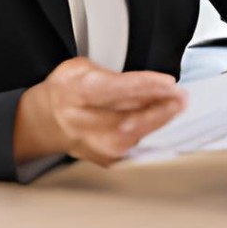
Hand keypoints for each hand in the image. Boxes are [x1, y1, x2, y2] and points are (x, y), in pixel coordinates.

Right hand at [13, 57, 186, 166]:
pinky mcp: (106, 160)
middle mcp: (84, 125)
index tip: (169, 84)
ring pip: (138, 136)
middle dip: (162, 107)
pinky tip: (163, 118)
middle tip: (182, 95)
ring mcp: (94, 146)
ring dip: (162, 119)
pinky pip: (139, 145)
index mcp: (76, 94)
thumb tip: (146, 82)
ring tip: (177, 103)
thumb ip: (112, 73)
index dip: (147, 87)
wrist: (44, 123)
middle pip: (131, 119)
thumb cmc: (65, 93)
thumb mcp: (81, 68)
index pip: (116, 92)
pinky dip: (155, 130)